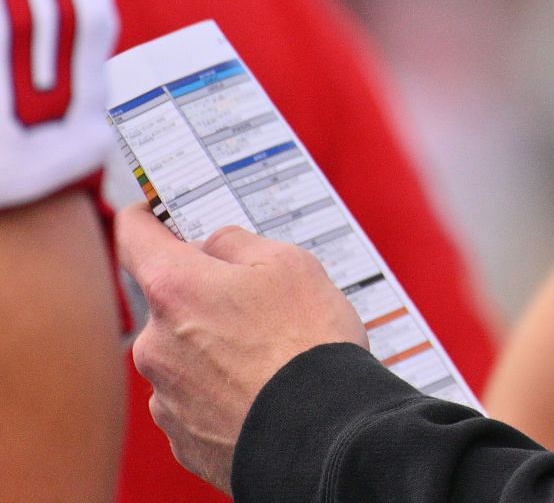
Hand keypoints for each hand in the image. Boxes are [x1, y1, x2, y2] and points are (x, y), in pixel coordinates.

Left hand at [117, 205, 369, 493]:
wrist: (320, 432)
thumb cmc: (307, 341)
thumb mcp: (289, 262)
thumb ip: (237, 242)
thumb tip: (212, 247)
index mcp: (175, 288)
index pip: (135, 238)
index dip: (143, 218)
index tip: (148, 212)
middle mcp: (154, 342)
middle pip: (169, 302)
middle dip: (205, 296)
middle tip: (260, 302)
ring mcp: (164, 395)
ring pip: (183, 353)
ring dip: (214, 346)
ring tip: (271, 355)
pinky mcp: (181, 438)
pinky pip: (195, 399)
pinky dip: (221, 390)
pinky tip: (261, 391)